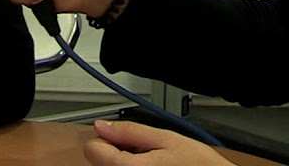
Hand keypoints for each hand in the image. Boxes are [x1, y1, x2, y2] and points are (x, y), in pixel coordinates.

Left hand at [83, 120, 235, 165]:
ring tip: (151, 160)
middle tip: (144, 150)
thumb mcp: (165, 138)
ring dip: (124, 160)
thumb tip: (102, 125)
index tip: (126, 137)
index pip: (92, 149)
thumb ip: (130, 131)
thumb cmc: (196, 164)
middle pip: (99, 160)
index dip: (108, 137)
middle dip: (118, 150)